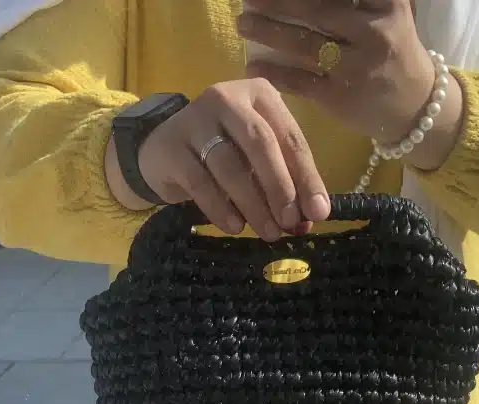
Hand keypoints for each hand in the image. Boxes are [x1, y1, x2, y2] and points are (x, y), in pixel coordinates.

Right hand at [136, 79, 330, 240]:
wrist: (160, 150)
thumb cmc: (221, 153)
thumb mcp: (256, 160)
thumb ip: (283, 181)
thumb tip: (309, 218)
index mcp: (259, 96)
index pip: (291, 137)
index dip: (307, 177)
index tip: (319, 213)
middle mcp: (227, 99)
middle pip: (260, 144)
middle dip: (280, 187)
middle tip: (289, 222)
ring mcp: (195, 120)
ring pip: (230, 165)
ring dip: (253, 203)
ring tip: (267, 232)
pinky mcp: (171, 146)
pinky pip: (200, 182)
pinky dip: (220, 208)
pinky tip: (235, 226)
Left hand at [237, 0, 455, 153]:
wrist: (415, 107)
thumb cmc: (390, 52)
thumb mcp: (384, 15)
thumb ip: (350, 3)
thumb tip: (293, 1)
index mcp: (387, 3)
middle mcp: (374, 31)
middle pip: (317, 8)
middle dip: (277, 2)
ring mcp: (357, 67)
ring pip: (305, 44)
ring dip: (268, 32)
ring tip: (243, 24)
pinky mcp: (341, 98)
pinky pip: (301, 82)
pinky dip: (274, 74)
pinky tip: (251, 66)